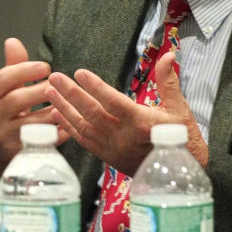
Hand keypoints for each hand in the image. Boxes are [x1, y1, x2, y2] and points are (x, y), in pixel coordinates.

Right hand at [0, 38, 60, 178]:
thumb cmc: (2, 114)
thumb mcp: (2, 91)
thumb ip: (12, 67)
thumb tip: (13, 41)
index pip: (4, 78)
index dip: (26, 70)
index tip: (45, 67)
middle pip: (18, 100)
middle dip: (42, 90)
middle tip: (58, 85)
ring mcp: (4, 135)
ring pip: (32, 122)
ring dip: (53, 112)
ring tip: (65, 104)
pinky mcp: (17, 151)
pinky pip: (42, 140)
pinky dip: (57, 133)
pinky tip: (67, 125)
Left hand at [44, 52, 207, 175]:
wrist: (179, 176)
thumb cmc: (182, 139)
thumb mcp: (180, 109)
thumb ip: (168, 81)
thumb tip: (168, 55)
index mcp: (142, 123)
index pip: (114, 101)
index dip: (95, 87)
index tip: (80, 73)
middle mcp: (124, 137)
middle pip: (92, 112)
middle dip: (71, 94)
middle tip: (55, 77)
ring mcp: (113, 149)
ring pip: (83, 127)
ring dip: (64, 108)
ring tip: (49, 92)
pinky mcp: (107, 157)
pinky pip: (84, 141)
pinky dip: (69, 127)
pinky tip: (57, 114)